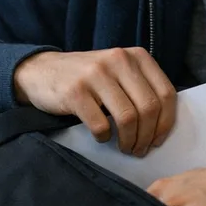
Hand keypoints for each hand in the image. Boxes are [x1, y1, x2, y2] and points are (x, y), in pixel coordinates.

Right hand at [13, 48, 176, 155]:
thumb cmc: (86, 78)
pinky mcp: (75, 92)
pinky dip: (104, 138)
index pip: (166, 93)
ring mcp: (96, 74)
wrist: (40, 71)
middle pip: (149, 108)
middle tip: (140, 149)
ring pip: (128, 118)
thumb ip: (141, 87)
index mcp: (135, 56)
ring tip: (125, 148)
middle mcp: (118, 60)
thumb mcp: (117, 72)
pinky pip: (101, 125)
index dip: (166, 122)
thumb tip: (163, 124)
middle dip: (147, 136)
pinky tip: (101, 136)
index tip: (158, 139)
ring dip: (129, 141)